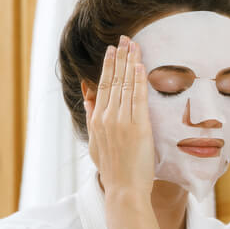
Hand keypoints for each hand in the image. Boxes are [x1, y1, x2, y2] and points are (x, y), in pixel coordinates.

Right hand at [83, 35, 154, 197]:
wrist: (124, 190)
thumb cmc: (114, 169)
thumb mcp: (96, 143)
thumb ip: (92, 118)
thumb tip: (88, 99)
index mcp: (97, 121)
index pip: (103, 86)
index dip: (109, 66)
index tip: (114, 49)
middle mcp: (107, 118)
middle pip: (113, 81)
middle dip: (120, 58)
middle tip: (125, 38)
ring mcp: (121, 122)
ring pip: (125, 85)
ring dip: (130, 63)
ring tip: (134, 45)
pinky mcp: (137, 128)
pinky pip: (138, 98)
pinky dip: (138, 80)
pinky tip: (140, 66)